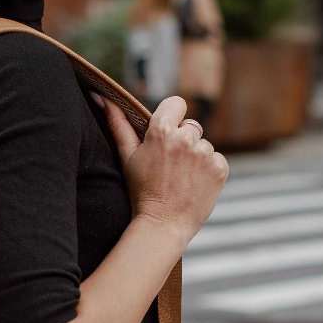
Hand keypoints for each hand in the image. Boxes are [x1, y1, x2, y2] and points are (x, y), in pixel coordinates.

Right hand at [94, 92, 228, 243]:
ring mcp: (204, 153)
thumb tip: (103, 97)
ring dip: (196, 157)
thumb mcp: (126, 156)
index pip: (176, 103)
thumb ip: (117, 123)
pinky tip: (194, 184)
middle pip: (191, 127)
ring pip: (203, 145)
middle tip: (171, 165)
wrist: (163, 225)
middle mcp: (185, 138)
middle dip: (183, 141)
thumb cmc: (141, 191)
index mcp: (161, 131)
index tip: (168, 132)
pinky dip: (209, 170)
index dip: (172, 117)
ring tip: (182, 178)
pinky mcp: (219, 168)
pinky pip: (217, 159)